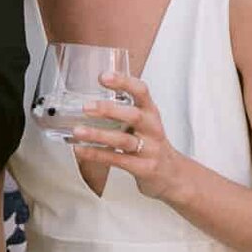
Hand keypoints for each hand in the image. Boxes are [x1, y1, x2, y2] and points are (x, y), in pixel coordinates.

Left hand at [73, 72, 195, 206]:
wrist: (173, 175)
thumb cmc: (152, 144)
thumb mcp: (144, 123)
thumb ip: (123, 111)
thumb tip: (89, 99)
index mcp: (151, 112)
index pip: (141, 91)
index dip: (124, 82)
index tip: (103, 76)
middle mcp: (152, 129)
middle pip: (134, 115)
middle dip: (109, 110)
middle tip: (86, 107)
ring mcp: (149, 149)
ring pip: (123, 140)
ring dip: (98, 135)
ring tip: (78, 131)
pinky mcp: (143, 168)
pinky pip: (117, 160)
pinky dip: (96, 155)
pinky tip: (80, 150)